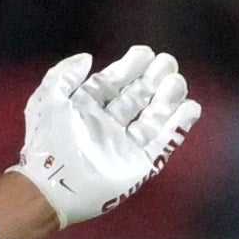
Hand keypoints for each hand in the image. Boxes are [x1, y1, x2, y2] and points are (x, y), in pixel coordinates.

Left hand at [10, 46, 200, 227]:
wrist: (52, 186)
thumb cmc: (48, 143)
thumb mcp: (48, 101)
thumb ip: (64, 75)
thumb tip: (88, 58)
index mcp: (85, 109)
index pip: (112, 83)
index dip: (128, 67)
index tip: (145, 53)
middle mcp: (107, 125)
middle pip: (136, 97)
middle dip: (152, 79)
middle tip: (167, 63)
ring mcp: (124, 145)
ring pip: (153, 117)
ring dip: (167, 99)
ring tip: (177, 82)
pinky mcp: (138, 165)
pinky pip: (162, 142)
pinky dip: (177, 126)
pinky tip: (190, 107)